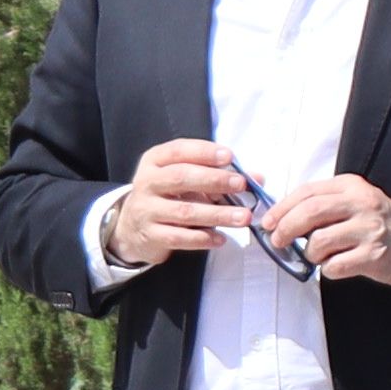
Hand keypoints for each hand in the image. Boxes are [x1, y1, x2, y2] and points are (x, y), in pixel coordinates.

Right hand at [115, 138, 250, 258]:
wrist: (132, 228)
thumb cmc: (167, 197)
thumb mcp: (185, 180)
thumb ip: (219, 175)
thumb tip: (257, 178)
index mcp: (154, 161)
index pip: (178, 150)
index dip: (204, 152)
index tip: (229, 156)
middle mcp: (147, 183)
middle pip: (181, 177)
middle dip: (214, 180)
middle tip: (241, 184)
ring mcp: (146, 210)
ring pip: (184, 211)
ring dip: (217, 214)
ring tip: (243, 217)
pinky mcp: (151, 235)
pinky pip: (179, 237)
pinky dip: (203, 238)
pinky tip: (221, 238)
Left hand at [280, 173, 390, 288]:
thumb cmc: (377, 221)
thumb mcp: (355, 200)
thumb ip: (324, 202)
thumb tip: (282, 215)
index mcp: (351, 187)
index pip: (308, 192)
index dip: (282, 207)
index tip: (268, 222)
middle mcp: (361, 204)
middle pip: (310, 213)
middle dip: (285, 228)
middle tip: (277, 240)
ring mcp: (369, 230)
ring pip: (319, 242)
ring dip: (309, 253)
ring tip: (318, 255)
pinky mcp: (374, 255)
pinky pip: (334, 266)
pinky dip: (326, 269)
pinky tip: (335, 265)